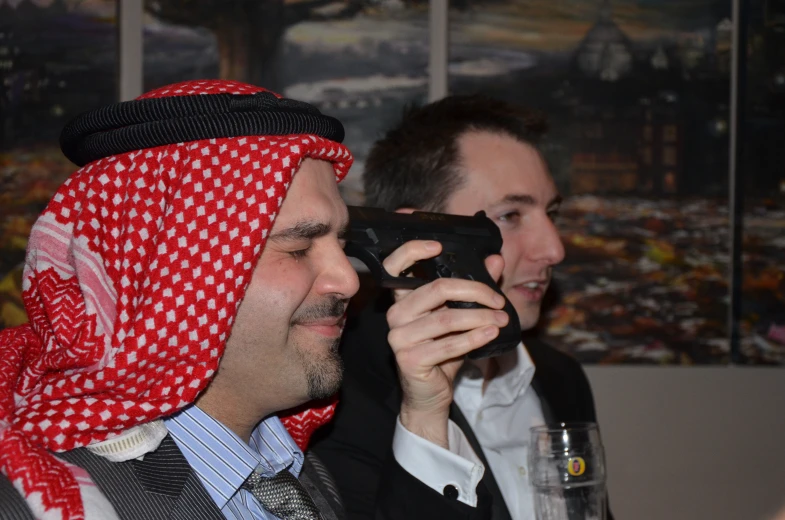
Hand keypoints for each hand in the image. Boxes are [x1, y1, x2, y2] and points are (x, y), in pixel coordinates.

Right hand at [383, 240, 506, 448]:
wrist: (430, 394)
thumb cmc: (444, 351)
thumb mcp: (461, 317)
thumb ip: (475, 288)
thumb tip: (495, 260)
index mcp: (403, 299)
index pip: (395, 266)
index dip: (413, 251)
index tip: (439, 246)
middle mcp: (396, 314)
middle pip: (437, 289)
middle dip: (475, 291)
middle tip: (498, 299)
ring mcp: (399, 337)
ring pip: (447, 318)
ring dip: (481, 317)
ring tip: (501, 319)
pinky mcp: (409, 359)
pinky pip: (448, 344)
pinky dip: (474, 338)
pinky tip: (491, 334)